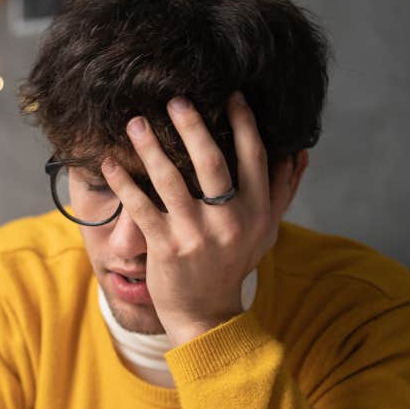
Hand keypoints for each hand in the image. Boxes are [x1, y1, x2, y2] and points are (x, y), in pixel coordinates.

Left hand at [102, 92, 296, 346]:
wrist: (205, 313)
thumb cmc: (232, 265)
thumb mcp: (265, 232)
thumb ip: (281, 192)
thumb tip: (300, 151)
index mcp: (256, 212)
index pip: (254, 157)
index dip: (243, 123)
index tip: (229, 94)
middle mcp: (229, 221)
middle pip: (212, 162)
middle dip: (193, 126)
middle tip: (175, 99)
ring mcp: (196, 235)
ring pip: (171, 180)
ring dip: (151, 147)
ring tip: (135, 122)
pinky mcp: (165, 248)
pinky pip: (141, 207)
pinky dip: (123, 183)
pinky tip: (109, 163)